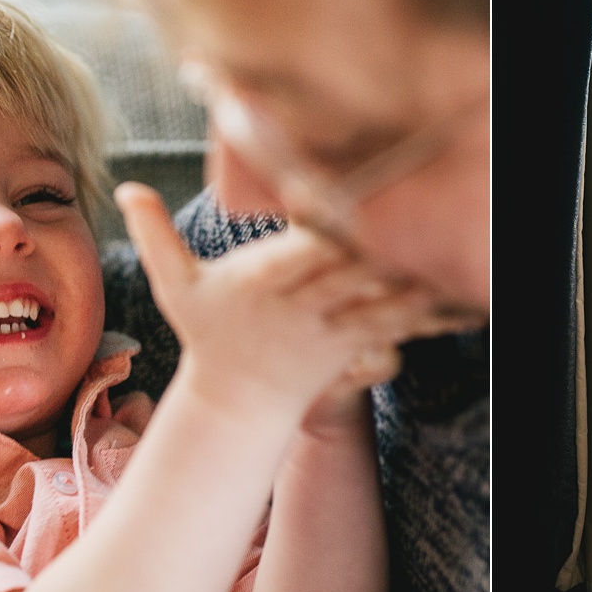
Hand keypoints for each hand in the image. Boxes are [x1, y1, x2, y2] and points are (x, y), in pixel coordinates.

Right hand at [116, 183, 445, 423]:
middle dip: (387, 247)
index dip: (329, 233)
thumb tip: (126, 187)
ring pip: (380, 300)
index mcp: (260, 283)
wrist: (237, 403)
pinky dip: (429, 313)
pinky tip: (465, 298)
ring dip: (420, 282)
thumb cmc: (208, 333)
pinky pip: (396, 327)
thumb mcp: (173, 287)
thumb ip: (154, 236)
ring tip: (460, 254)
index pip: (298, 253)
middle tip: (428, 211)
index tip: (356, 203)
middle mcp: (299, 307)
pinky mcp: (354, 345)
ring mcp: (330, 329)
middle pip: (347, 273)